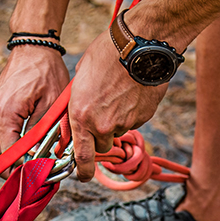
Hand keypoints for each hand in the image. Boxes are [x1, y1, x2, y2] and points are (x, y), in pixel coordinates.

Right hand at [0, 45, 69, 165]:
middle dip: (6, 171)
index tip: (36, 177)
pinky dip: (6, 147)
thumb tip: (39, 158)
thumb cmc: (45, 72)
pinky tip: (26, 148)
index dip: (20, 171)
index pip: (5, 157)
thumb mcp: (51, 104)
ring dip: (6, 160)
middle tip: (28, 175)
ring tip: (29, 163)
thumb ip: (42, 133)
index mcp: (5, 116)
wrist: (33, 47)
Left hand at [68, 31, 168, 180]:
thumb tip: (76, 120)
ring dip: (116, 119)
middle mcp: (103, 124)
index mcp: (81, 116)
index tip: (83, 175)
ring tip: (117, 93)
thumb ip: (77, 106)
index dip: (82, 171)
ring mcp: (125, 122)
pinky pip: (134, 121)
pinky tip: (130, 91)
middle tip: (102, 113)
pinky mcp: (143, 117)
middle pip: (101, 145)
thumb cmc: (105, 55)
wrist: (139, 45)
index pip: (81, 157)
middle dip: (100, 135)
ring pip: (118, 131)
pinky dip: (131, 111)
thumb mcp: (80, 80)